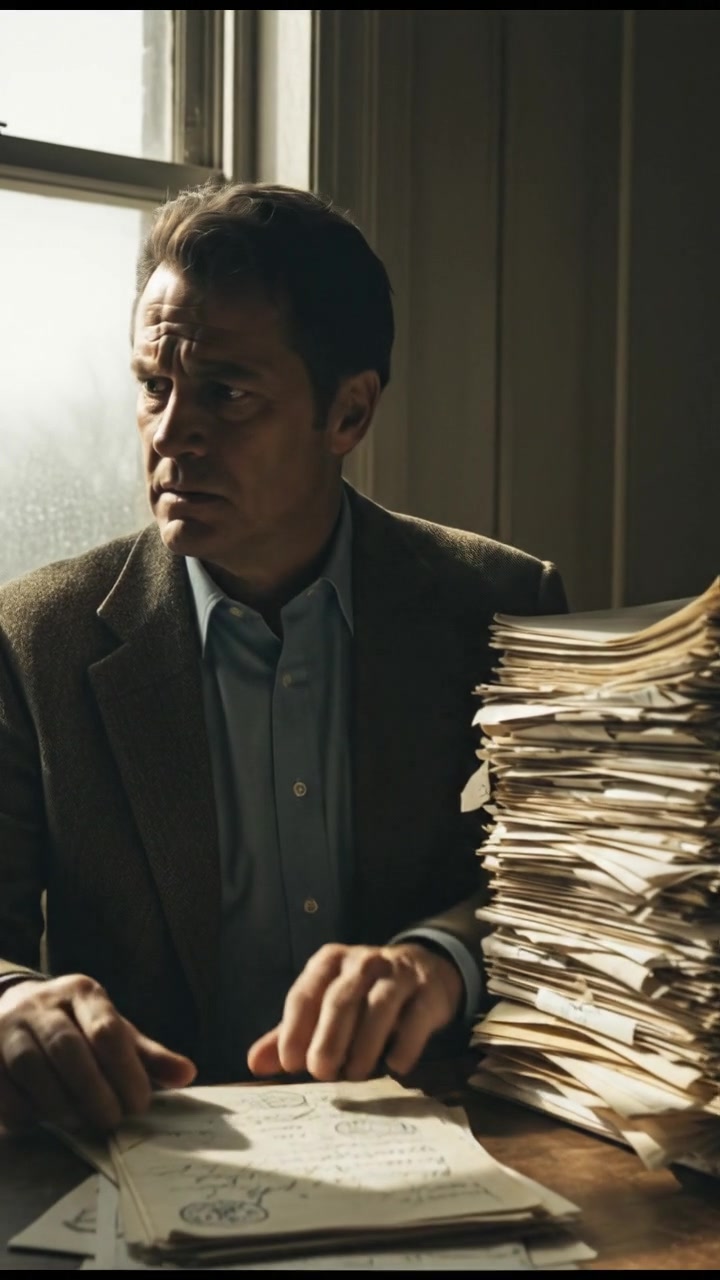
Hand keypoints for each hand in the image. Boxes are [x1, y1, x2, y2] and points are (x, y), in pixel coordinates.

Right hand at [0, 974, 196, 1133]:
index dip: (126, 1071)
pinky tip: (43, 1121)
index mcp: (82, 993)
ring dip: (59, 1103)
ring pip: (31, 1066)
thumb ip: (146, 1055)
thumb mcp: (112, 1031)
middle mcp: (42, 1005)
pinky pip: (3, 1089)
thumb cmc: (75, 1028)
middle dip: (93, 1091)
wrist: (11, 1010)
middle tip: (112, 1121)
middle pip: (67, 1048)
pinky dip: (25, 1111)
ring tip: (80, 1122)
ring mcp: (8, 1028)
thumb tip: (187, 1074)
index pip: (106, 1029)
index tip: (140, 1104)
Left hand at [247, 942, 462, 1082]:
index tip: (291, 1064)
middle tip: (321, 1073)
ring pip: (379, 1006)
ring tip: (356, 1074)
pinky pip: (416, 1018)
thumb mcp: (324, 1006)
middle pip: (341, 999)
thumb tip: (254, 1064)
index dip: (295, 1029)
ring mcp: (398, 973)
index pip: (305, 993)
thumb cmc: (363, 995)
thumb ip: (290, 1033)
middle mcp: (363, 961)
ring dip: (365, 1044)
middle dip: (328, 1038)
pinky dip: (404, 1045)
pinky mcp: (429, 991)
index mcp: (329, 962)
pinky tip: (395, 1066)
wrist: (423, 971)